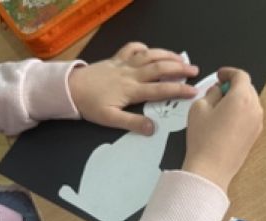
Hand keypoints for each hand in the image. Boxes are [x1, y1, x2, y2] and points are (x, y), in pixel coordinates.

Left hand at [69, 42, 198, 133]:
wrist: (71, 89)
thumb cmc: (90, 106)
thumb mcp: (110, 120)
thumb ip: (132, 123)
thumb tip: (152, 128)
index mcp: (132, 90)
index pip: (161, 90)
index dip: (179, 90)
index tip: (193, 92)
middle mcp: (131, 74)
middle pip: (160, 68)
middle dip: (179, 69)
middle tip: (194, 71)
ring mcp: (124, 64)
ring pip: (150, 55)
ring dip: (167, 55)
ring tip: (180, 58)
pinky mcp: (116, 59)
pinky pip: (133, 48)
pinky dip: (143, 47)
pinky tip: (150, 50)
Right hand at [183, 67, 262, 191]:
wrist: (210, 170)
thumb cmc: (204, 142)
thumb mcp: (199, 107)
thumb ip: (211, 92)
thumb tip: (217, 91)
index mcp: (242, 97)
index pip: (240, 75)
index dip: (229, 73)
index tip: (221, 75)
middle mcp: (254, 108)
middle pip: (247, 88)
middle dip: (233, 86)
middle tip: (218, 91)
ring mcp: (256, 123)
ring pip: (249, 102)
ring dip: (237, 100)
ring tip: (220, 109)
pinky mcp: (254, 135)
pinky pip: (249, 116)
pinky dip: (240, 113)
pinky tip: (225, 122)